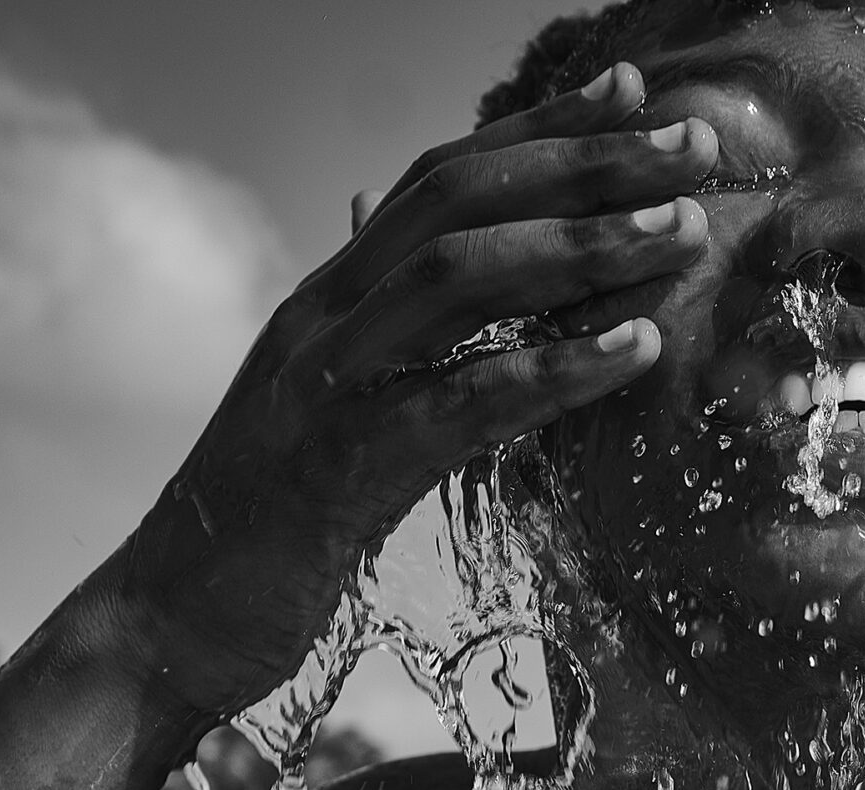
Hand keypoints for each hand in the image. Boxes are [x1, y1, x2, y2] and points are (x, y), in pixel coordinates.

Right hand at [88, 63, 714, 724]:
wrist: (171, 622)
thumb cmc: (269, 528)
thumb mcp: (330, 407)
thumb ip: (381, 330)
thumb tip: (409, 247)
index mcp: (329, 297)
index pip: (439, 178)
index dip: (538, 127)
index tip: (633, 92)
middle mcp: (323, 316)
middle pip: (460, 201)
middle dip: (584, 164)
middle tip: (693, 147)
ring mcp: (325, 384)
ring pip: (459, 277)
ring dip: (583, 247)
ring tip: (681, 236)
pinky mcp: (341, 467)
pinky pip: (459, 400)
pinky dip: (553, 368)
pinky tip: (635, 350)